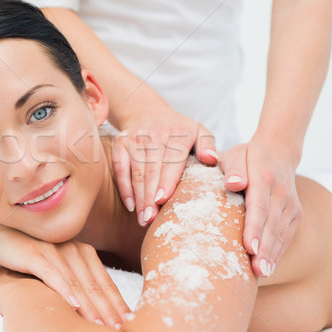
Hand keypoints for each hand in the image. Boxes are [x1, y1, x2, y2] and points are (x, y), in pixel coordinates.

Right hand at [0, 224, 128, 326]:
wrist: (0, 237)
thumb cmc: (32, 256)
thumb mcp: (59, 267)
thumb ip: (77, 280)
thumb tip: (94, 307)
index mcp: (84, 252)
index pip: (104, 281)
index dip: (116, 302)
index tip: (128, 319)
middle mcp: (74, 249)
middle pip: (95, 284)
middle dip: (108, 309)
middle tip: (119, 327)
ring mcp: (56, 251)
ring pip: (77, 283)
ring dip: (90, 305)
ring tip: (101, 324)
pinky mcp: (37, 254)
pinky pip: (53, 275)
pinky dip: (65, 291)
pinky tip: (74, 305)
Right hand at [112, 109, 217, 226]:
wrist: (148, 112)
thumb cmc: (179, 130)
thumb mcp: (199, 132)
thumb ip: (208, 145)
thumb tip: (211, 159)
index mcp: (178, 133)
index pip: (172, 160)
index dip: (166, 181)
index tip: (162, 200)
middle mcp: (154, 133)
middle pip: (151, 170)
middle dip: (150, 196)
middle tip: (151, 219)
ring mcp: (135, 138)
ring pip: (136, 172)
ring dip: (139, 197)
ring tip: (143, 218)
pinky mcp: (120, 142)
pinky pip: (120, 168)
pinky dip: (124, 188)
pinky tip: (131, 205)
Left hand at [220, 139, 301, 276]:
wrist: (279, 151)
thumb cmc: (248, 156)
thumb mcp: (236, 154)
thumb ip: (232, 168)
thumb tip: (233, 184)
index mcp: (264, 177)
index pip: (260, 206)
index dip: (255, 228)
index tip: (250, 247)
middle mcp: (282, 192)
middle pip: (272, 225)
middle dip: (265, 249)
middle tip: (256, 270)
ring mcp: (292, 204)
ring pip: (281, 233)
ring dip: (272, 255)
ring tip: (261, 273)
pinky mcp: (295, 213)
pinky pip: (287, 235)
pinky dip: (278, 252)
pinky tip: (269, 267)